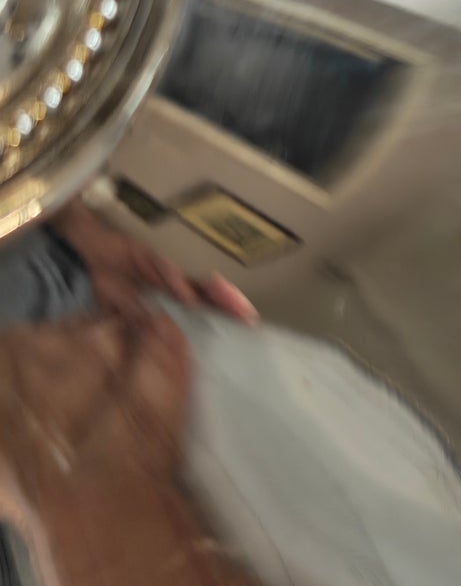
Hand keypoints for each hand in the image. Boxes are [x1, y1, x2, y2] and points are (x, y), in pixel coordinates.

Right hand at [51, 201, 257, 323]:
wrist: (86, 245)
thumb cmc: (108, 274)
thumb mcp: (125, 306)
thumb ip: (144, 322)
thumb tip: (165, 340)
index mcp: (169, 287)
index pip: (202, 300)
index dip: (224, 309)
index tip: (247, 322)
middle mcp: (171, 274)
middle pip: (205, 288)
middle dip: (228, 301)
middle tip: (249, 315)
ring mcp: (160, 262)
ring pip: (190, 278)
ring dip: (210, 293)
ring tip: (231, 306)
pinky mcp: (143, 253)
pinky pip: (162, 268)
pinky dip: (174, 281)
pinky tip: (187, 296)